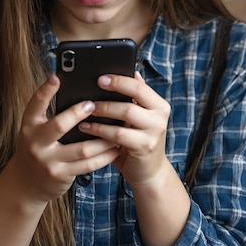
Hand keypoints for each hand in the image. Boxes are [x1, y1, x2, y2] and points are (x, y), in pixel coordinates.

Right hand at [8, 74, 119, 204]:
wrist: (26, 183)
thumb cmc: (38, 148)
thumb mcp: (36, 130)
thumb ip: (50, 115)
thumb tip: (79, 95)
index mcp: (29, 126)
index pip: (35, 104)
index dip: (45, 90)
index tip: (57, 76)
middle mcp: (36, 143)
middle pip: (59, 125)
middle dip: (78, 113)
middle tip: (94, 104)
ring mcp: (49, 161)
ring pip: (82, 148)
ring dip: (102, 138)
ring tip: (116, 127)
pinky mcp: (61, 175)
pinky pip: (88, 165)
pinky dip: (104, 156)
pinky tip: (114, 148)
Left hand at [78, 72, 170, 189]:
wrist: (149, 173)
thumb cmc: (138, 142)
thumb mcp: (138, 118)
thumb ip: (135, 98)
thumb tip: (130, 72)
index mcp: (159, 104)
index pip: (139, 85)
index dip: (120, 80)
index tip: (101, 78)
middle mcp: (160, 115)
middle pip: (134, 95)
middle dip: (111, 91)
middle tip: (90, 93)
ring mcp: (154, 131)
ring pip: (125, 112)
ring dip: (102, 110)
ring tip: (85, 111)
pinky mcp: (144, 146)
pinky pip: (118, 133)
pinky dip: (100, 129)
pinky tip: (87, 127)